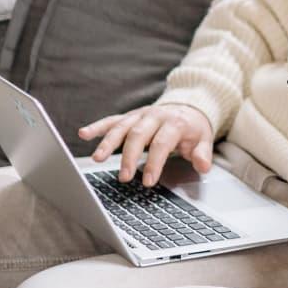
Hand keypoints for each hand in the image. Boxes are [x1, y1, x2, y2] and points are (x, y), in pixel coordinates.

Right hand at [78, 104, 213, 186]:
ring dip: (108, 143)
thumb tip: (203, 166)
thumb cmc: (193, 128)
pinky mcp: (130, 116)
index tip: (148, 181)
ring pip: (122, 127)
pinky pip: (112, 120)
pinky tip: (83, 134)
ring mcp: (140, 115)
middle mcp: (154, 116)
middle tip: (124, 177)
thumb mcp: (204, 139)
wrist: (187, 106)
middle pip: (138, 135)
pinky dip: (97, 127)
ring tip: (97, 159)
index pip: (162, 143)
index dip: (155, 162)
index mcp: (174, 122)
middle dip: (129, 156)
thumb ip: (202, 153)